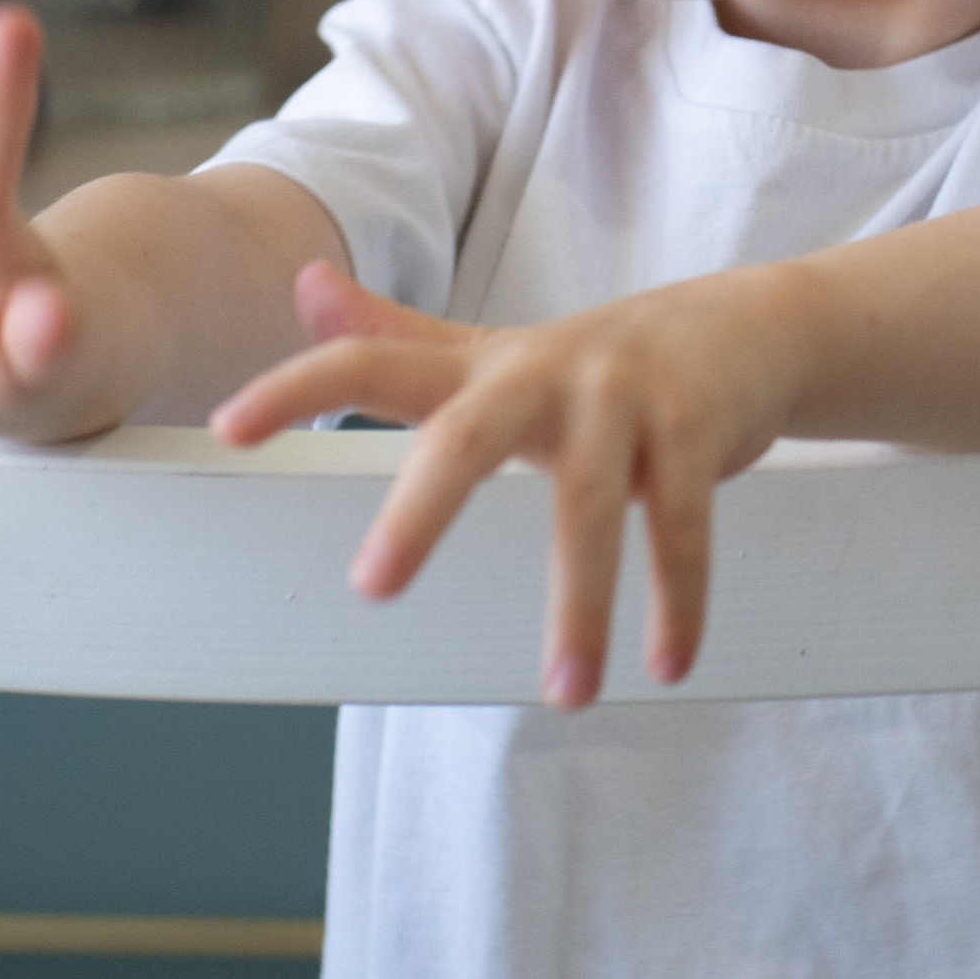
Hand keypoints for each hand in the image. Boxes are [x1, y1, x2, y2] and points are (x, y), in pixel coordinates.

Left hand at [211, 260, 791, 710]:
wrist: (751, 327)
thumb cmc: (604, 360)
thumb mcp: (495, 351)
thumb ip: (397, 334)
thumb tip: (302, 283)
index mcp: (486, 367)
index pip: (376, 359)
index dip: (301, 386)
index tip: (229, 428)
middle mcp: (548, 374)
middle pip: (472, 435)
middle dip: (423, 507)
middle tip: (374, 587)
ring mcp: (625, 396)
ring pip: (591, 507)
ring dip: (581, 607)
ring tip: (567, 694)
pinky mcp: (695, 425)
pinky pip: (682, 522)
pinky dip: (678, 598)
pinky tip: (668, 662)